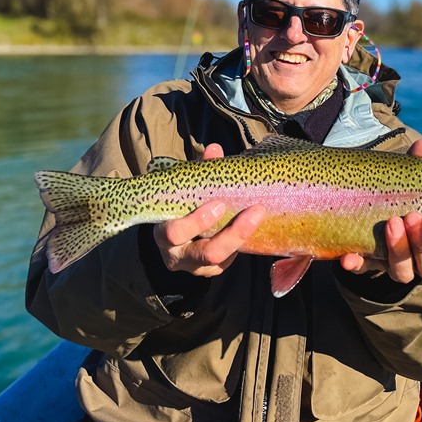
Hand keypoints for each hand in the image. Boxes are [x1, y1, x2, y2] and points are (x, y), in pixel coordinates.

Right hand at [152, 143, 263, 276]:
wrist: (171, 236)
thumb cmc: (178, 207)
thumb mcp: (183, 192)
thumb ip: (198, 172)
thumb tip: (214, 150)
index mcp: (163, 234)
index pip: (174, 233)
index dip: (197, 222)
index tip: (218, 204)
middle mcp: (177, 256)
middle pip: (206, 254)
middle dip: (231, 234)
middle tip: (253, 211)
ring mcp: (195, 267)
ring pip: (220, 261)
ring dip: (242, 238)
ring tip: (258, 215)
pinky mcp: (210, 272)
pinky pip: (227, 263)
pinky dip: (240, 245)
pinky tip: (252, 227)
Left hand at [340, 139, 421, 282]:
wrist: (378, 216)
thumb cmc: (411, 200)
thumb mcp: (417, 186)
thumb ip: (421, 170)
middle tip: (413, 216)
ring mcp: (396, 266)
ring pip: (402, 272)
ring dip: (398, 249)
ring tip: (391, 222)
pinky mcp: (369, 265)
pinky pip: (363, 269)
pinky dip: (357, 264)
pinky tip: (348, 257)